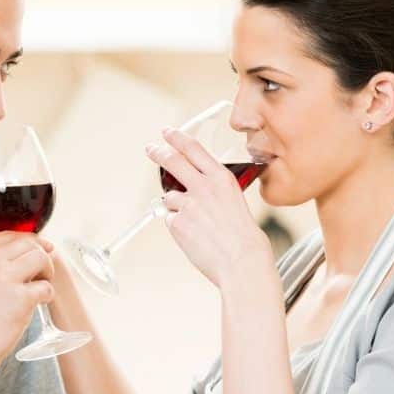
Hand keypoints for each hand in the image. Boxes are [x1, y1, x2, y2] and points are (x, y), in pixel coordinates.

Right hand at [0, 222, 54, 378]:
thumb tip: (18, 254)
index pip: (9, 235)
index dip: (27, 243)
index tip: (36, 252)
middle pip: (29, 243)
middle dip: (41, 256)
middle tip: (42, 273)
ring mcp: (4, 276)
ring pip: (41, 258)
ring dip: (48, 271)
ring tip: (41, 286)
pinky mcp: (20, 297)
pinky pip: (46, 288)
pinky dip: (47, 296)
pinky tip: (38, 304)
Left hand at [145, 128, 271, 286]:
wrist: (242, 261)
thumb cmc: (243, 237)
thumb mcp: (234, 202)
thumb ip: (214, 192)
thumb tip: (192, 193)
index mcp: (221, 178)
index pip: (193, 149)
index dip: (177, 138)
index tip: (167, 132)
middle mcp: (203, 186)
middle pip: (173, 161)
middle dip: (158, 152)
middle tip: (150, 148)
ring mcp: (188, 203)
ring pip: (170, 197)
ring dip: (177, 207)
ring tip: (197, 225)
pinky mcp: (177, 222)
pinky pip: (170, 220)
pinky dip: (178, 227)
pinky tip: (194, 236)